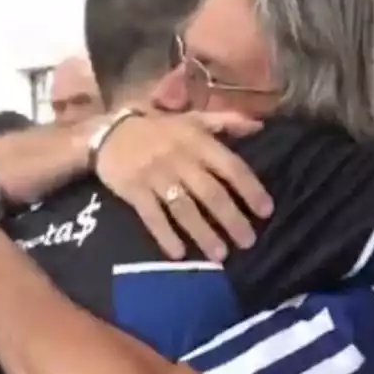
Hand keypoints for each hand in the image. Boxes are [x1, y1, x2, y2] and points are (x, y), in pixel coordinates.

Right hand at [96, 111, 270, 260]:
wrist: (108, 132)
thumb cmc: (159, 128)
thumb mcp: (193, 118)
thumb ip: (227, 122)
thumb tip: (260, 125)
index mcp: (198, 142)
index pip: (230, 167)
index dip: (250, 189)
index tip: (266, 211)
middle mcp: (180, 159)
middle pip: (210, 193)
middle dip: (231, 219)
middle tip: (248, 242)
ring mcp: (156, 176)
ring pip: (184, 208)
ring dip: (203, 233)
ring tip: (220, 255)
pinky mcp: (134, 190)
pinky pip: (152, 216)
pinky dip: (165, 235)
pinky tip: (179, 254)